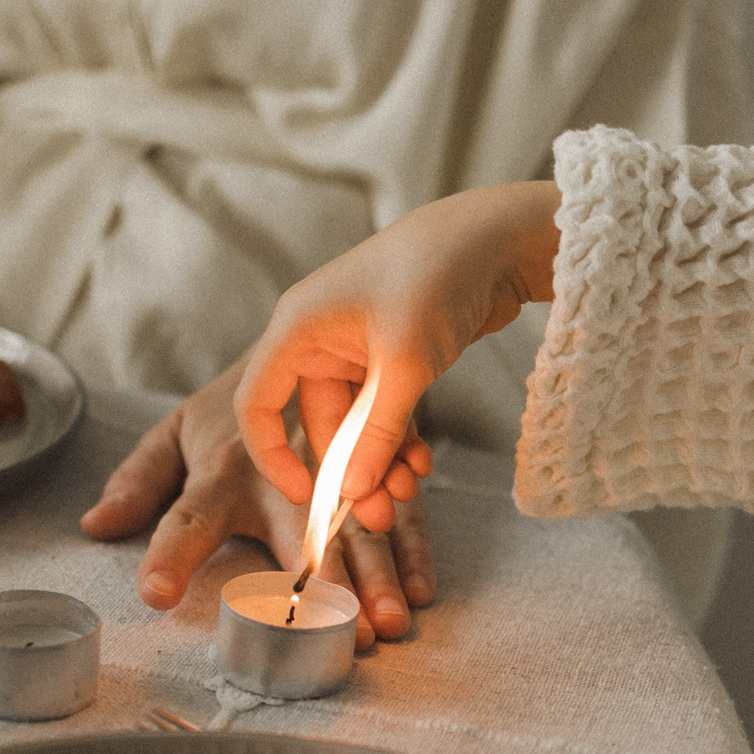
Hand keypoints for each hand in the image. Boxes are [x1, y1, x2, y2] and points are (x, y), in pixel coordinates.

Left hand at [82, 366, 434, 647]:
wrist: (301, 340)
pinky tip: (424, 588)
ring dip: (379, 575)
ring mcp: (334, 473)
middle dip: (326, 584)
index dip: (168, 554)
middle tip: (349, 630)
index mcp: (221, 470)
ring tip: (392, 621)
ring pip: (359, 529)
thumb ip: (139, 480)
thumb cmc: (232, 407)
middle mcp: (281, 476)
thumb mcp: (176, 432)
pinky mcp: (375, 467)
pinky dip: (416, 547)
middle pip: (301, 535)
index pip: (186, 516)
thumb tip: (95, 524)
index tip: (155, 594)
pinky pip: (400, 509)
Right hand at [236, 180, 560, 523]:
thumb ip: (377, 433)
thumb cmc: (438, 277)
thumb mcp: (406, 364)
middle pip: (317, 423)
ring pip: (355, 423)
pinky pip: (381, 411)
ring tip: (411, 489)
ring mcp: (354, 346)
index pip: (258, 404)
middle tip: (382, 515)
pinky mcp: (388, 353)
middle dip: (350, 470)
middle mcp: (318, 338)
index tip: (308, 498)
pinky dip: (399, 438)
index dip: (273, 456)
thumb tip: (353, 494)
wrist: (494, 237)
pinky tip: (421, 462)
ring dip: (380, 460)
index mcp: (299, 329)